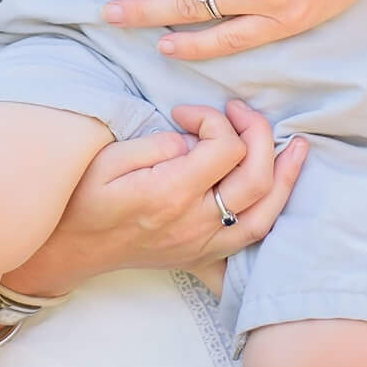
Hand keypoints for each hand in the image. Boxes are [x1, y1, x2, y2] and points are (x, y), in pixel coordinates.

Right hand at [0, 99, 306, 295]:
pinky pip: (251, 238)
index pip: (224, 148)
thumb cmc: (81, 200)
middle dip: (257, 134)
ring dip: (286, 177)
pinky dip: (273, 212)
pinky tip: (280, 190)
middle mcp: (194, 222)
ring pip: (266, 212)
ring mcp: (202, 243)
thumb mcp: (106, 160)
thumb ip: (155, 146)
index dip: (213, 119)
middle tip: (237, 111)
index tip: (185, 112)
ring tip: (298, 148)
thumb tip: (192, 141)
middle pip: (255, 177)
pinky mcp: (201, 255)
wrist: (68, 250)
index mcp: (170, 193)